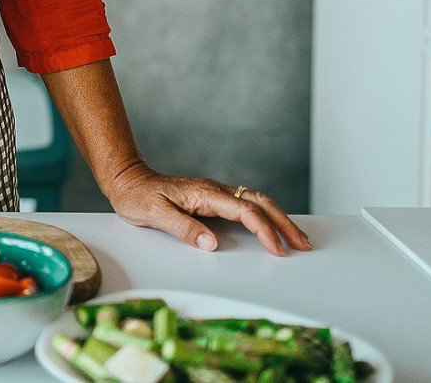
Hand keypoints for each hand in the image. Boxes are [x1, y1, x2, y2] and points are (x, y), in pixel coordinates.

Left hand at [102, 162, 312, 255]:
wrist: (126, 180)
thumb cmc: (137, 197)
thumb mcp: (155, 215)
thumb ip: (184, 228)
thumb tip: (212, 244)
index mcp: (205, 193)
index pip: (245, 211)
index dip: (265, 230)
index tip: (278, 250)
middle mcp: (215, 190)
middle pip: (260, 203)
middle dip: (284, 223)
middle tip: (304, 244)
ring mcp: (215, 193)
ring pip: (256, 202)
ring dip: (278, 219)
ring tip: (296, 238)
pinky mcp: (212, 199)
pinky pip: (246, 205)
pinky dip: (264, 216)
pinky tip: (271, 227)